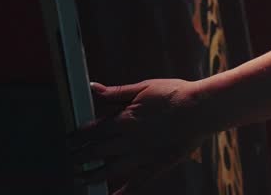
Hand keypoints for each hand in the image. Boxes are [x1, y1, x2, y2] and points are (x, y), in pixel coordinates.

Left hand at [67, 79, 207, 192]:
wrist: (201, 109)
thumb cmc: (174, 94)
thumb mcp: (144, 87)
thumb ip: (117, 92)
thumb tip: (93, 88)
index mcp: (123, 120)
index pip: (92, 131)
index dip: (78, 137)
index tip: (69, 140)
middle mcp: (128, 140)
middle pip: (96, 151)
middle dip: (80, 156)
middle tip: (71, 159)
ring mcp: (141, 155)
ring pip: (110, 169)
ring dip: (93, 174)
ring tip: (81, 178)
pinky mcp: (157, 165)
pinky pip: (136, 182)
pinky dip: (123, 192)